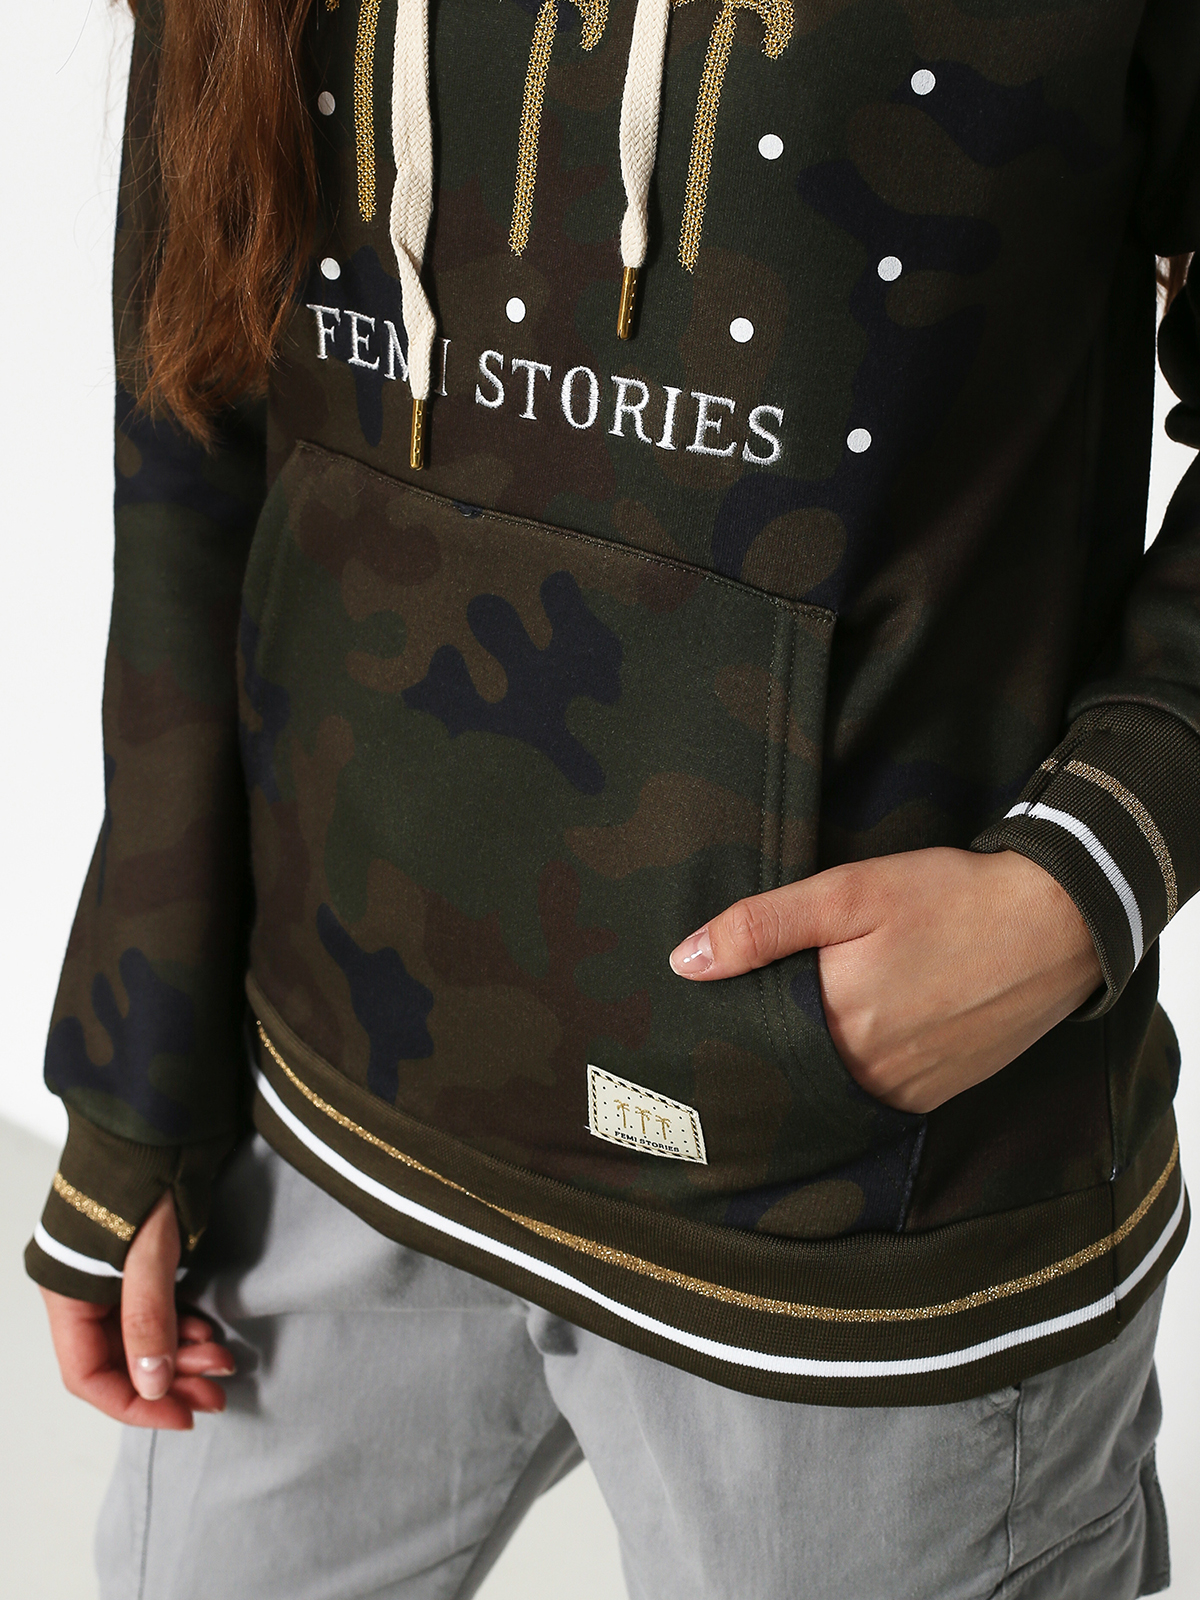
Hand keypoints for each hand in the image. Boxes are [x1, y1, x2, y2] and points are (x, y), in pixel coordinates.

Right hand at [40, 1191, 234, 1429]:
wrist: (160, 1114)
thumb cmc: (146, 1170)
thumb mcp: (150, 1250)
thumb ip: (147, 1319)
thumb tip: (151, 1388)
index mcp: (67, 1292)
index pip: (89, 1375)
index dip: (135, 1404)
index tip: (182, 1416)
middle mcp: (82, 1290)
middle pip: (119, 1361)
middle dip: (169, 1381)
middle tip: (217, 1391)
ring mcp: (110, 1276)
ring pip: (140, 1339)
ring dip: (181, 1357)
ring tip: (223, 1361)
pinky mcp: (138, 1260)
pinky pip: (155, 1312)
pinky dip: (182, 1329)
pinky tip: (209, 1334)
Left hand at [668, 848, 1102, 1112]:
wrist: (1057, 920)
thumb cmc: (950, 897)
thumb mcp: (849, 893)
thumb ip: (763, 927)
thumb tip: (685, 961)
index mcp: (839, 1026)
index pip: (754, 1050)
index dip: (725, 1038)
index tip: (697, 1027)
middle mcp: (872, 1074)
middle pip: (790, 1079)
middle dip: (760, 1060)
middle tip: (729, 1036)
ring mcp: (910, 1090)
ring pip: (831, 1095)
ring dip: (806, 1075)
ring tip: (781, 1040)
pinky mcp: (940, 1093)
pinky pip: (874, 1099)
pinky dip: (851, 1079)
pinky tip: (843, 1047)